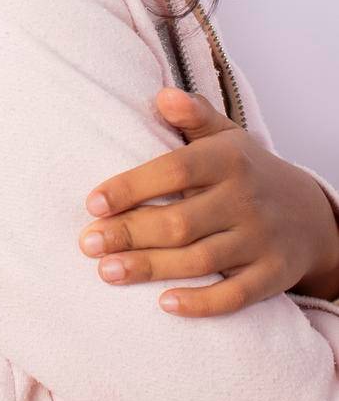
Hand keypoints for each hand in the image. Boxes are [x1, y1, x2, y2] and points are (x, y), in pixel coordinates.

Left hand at [78, 87, 338, 315]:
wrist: (313, 216)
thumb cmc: (248, 172)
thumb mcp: (226, 136)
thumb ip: (194, 115)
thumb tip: (163, 96)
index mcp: (229, 160)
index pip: (174, 170)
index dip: (131, 187)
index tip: (93, 203)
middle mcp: (246, 199)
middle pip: (180, 221)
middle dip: (129, 234)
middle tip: (87, 243)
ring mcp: (261, 240)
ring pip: (200, 260)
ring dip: (151, 268)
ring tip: (107, 271)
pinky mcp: (273, 276)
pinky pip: (235, 295)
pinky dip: (202, 303)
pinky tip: (165, 304)